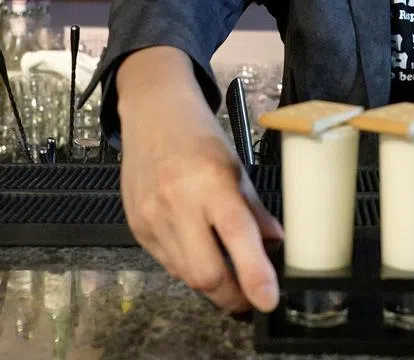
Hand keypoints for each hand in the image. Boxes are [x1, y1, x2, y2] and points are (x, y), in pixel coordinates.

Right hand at [117, 47, 283, 313]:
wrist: (151, 114)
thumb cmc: (199, 137)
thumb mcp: (236, 165)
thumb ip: (254, 209)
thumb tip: (277, 244)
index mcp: (211, 181)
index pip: (236, 235)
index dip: (254, 274)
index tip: (268, 300)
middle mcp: (178, 202)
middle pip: (205, 273)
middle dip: (231, 295)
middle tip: (251, 297)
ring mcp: (152, 218)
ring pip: (186, 275)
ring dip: (211, 283)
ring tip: (229, 273)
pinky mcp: (136, 228)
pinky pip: (168, 263)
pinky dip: (189, 266)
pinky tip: (200, 251)